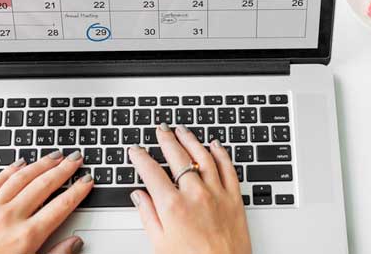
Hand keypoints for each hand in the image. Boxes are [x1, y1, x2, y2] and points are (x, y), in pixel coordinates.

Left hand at [0, 150, 92, 253]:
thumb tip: (75, 243)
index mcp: (27, 236)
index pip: (60, 207)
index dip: (77, 191)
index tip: (87, 181)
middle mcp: (10, 218)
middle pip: (43, 186)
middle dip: (63, 170)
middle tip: (76, 159)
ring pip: (21, 178)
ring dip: (40, 164)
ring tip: (54, 156)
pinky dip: (10, 170)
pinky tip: (21, 163)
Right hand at [129, 124, 251, 253]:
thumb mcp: (160, 244)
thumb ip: (148, 216)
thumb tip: (139, 196)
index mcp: (172, 206)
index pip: (151, 171)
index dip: (141, 157)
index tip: (136, 150)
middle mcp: (195, 194)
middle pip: (178, 156)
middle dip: (166, 139)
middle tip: (161, 129)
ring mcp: (217, 193)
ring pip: (203, 155)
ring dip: (191, 139)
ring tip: (182, 130)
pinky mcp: (234, 198)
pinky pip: (228, 167)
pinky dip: (220, 152)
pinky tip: (214, 144)